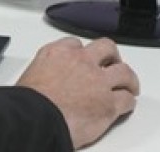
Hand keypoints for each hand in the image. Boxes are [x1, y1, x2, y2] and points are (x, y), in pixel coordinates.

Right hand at [16, 37, 139, 149]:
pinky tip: (125, 104)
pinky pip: (127, 99)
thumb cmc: (31, 99)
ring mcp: (98, 81)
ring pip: (124, 72)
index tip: (84, 58)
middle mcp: (81, 61)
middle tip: (113, 63)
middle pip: (106, 48)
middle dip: (112, 56)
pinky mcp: (109, 104)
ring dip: (128, 79)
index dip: (82, 52)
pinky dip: (128, 102)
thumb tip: (51, 76)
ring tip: (128, 85)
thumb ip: (48, 68)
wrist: (37, 116)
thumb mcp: (33, 71)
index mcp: (59, 52)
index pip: (76, 43)